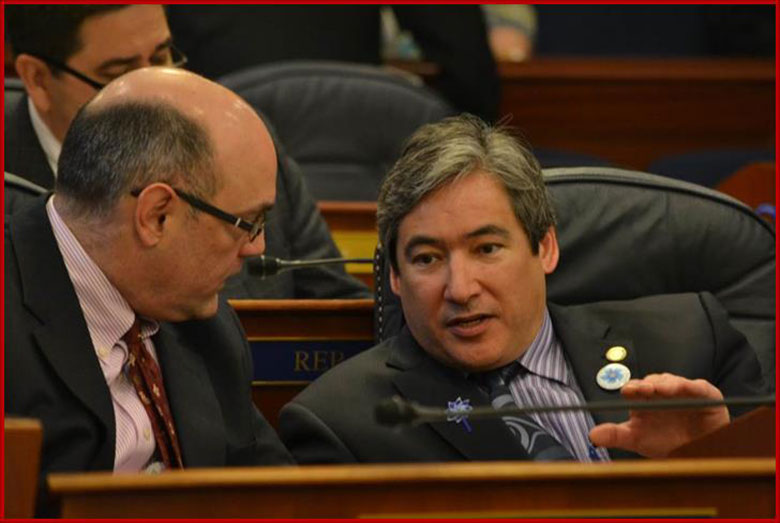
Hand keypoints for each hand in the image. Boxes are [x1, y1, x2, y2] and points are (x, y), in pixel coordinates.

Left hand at [588, 373, 729, 457]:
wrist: (699, 453)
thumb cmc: (666, 442)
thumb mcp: (637, 440)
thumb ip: (615, 436)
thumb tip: (592, 435)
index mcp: (645, 399)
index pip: (635, 389)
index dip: (631, 389)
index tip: (627, 392)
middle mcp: (662, 392)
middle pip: (652, 382)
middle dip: (646, 385)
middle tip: (641, 390)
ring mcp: (683, 391)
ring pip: (673, 382)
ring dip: (665, 384)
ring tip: (659, 390)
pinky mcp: (705, 394)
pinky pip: (698, 387)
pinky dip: (689, 387)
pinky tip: (682, 389)